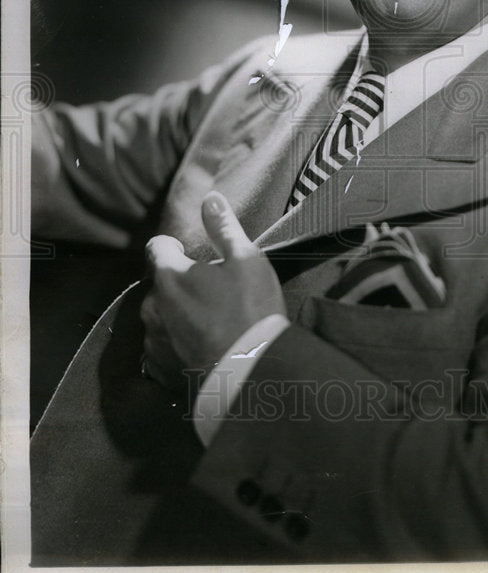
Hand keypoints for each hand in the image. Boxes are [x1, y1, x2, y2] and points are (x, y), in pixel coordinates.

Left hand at [140, 191, 285, 388]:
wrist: (250, 374)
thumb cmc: (250, 310)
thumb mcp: (247, 260)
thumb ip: (224, 227)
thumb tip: (210, 198)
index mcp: (170, 276)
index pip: (157, 247)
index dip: (175, 247)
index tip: (194, 255)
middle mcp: (151, 307)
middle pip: (159, 285)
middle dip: (178, 285)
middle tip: (212, 294)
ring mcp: (153, 341)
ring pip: (158, 317)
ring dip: (175, 316)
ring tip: (209, 324)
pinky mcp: (160, 370)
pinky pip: (161, 348)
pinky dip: (176, 345)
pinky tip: (202, 348)